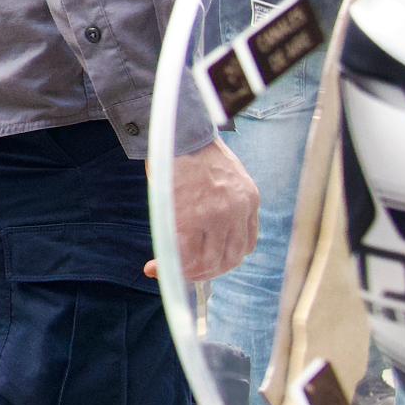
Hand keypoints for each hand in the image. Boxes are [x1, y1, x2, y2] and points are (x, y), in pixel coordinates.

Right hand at [170, 138, 260, 284]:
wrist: (177, 131)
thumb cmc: (194, 150)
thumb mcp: (226, 174)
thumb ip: (227, 201)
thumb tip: (208, 230)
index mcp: (249, 199)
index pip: (247, 244)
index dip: (227, 259)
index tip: (210, 262)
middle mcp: (237, 210)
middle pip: (230, 258)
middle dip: (208, 271)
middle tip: (188, 272)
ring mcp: (214, 216)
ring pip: (208, 262)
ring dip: (189, 272)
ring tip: (169, 269)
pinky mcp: (189, 219)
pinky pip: (182, 255)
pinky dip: (168, 266)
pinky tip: (155, 266)